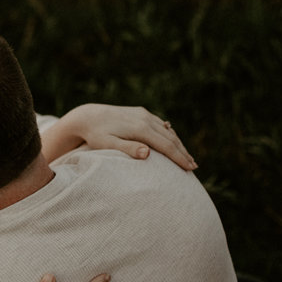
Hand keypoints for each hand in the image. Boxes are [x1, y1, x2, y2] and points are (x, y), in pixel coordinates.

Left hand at [44, 104, 196, 170]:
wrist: (87, 116)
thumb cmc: (95, 134)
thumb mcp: (108, 144)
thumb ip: (128, 149)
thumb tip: (148, 153)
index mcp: (140, 128)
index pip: (166, 145)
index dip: (179, 157)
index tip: (189, 169)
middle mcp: (145, 118)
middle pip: (170, 138)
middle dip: (183, 152)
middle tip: (194, 167)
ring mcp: (143, 114)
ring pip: (167, 131)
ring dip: (178, 144)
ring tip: (187, 158)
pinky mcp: (140, 112)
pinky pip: (160, 125)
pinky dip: (170, 135)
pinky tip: (174, 142)